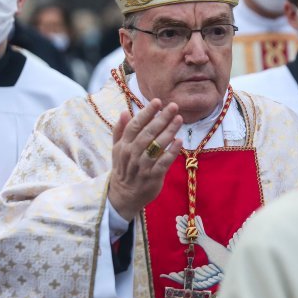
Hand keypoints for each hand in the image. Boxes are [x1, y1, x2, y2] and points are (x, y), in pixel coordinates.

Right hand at [108, 99, 182, 220]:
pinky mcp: (152, 177)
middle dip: (161, 118)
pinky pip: (163, 162)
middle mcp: (132, 154)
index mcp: (124, 145)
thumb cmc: (123, 168)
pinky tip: (179, 141)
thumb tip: (124, 112)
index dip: (146, 113)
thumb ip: (120, 131)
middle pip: (147, 133)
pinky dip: (171, 152)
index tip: (157, 101)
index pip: (135, 125)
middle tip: (173, 106)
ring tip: (179, 119)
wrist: (123, 196)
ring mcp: (142, 166)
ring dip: (169, 131)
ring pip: (156, 146)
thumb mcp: (117, 149)